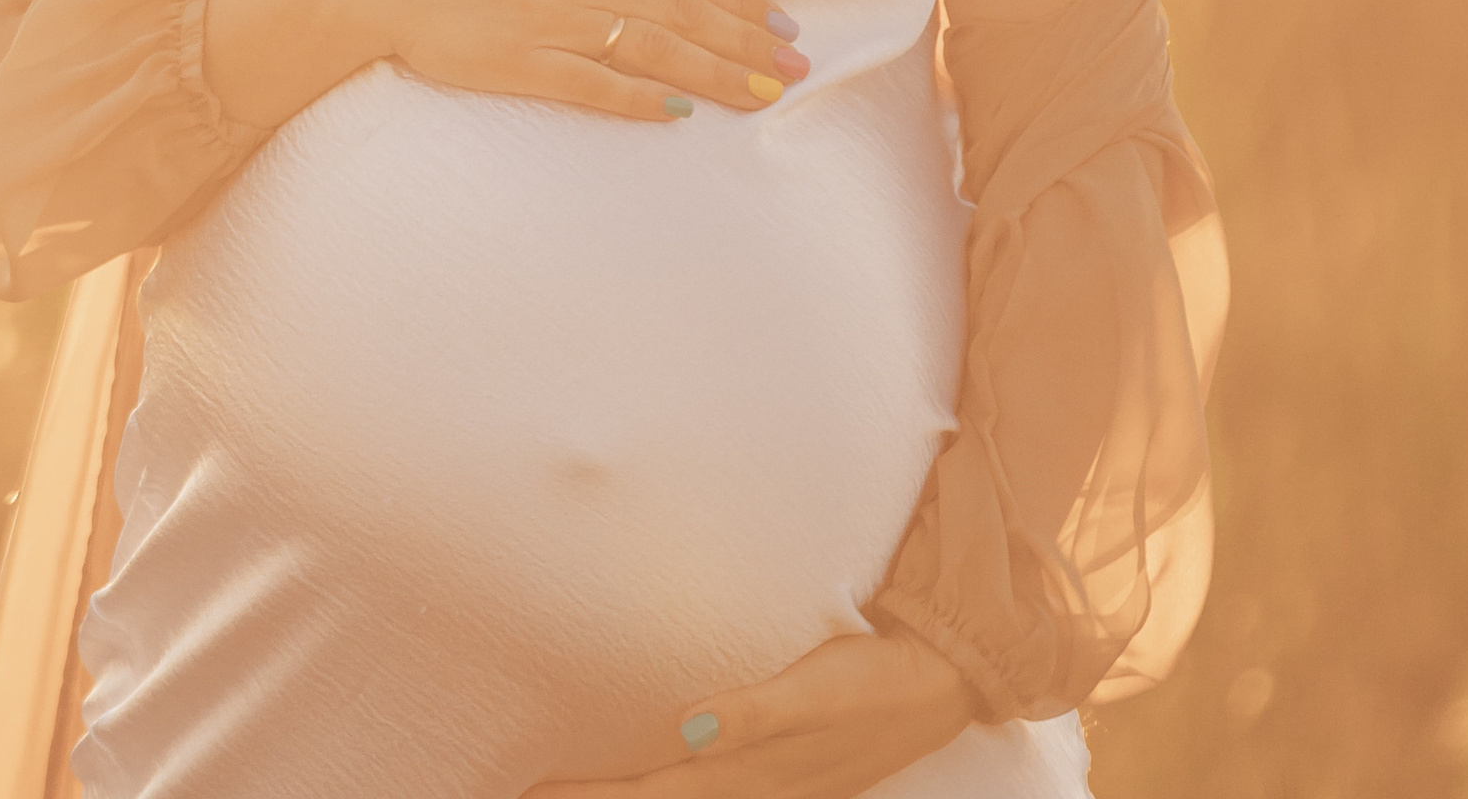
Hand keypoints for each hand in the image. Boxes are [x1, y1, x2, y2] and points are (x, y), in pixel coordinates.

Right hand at [351, 0, 808, 121]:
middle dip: (748, 44)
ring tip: (762, 97)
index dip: (740, 1)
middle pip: (685, 12)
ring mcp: (555, 20)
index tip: (783, 25)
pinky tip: (678, 114)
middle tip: (797, 70)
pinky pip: (597, 87)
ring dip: (717, 75)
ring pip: (656, 50)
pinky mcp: (524, 63)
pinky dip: (642, 101)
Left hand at [531, 630, 975, 798]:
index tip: (533, 791)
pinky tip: (661, 776)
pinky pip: (709, 790)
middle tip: (527, 789)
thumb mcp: (815, 691)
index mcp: (747, 773)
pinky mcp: (784, 774)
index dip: (590, 797)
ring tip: (572, 788)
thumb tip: (688, 730)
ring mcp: (770, 786)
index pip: (649, 795)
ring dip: (628, 794)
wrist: (940, 681)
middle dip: (593, 798)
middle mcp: (752, 788)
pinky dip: (668, 787)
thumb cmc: (872, 680)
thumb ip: (753, 714)